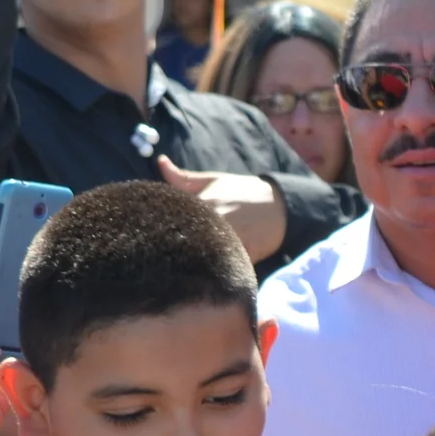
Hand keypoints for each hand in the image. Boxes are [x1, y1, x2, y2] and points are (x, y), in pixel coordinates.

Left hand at [158, 158, 286, 262]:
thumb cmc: (243, 192)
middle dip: (175, 249)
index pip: (173, 219)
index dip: (161, 227)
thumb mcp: (213, 180)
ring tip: (181, 268)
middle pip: (187, 242)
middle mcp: (218, 221)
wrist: (281, 206)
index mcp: (204, 203)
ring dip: (194, 263)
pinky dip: (215, 272)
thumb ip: (183, 177)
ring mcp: (233, 240)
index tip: (153, 234)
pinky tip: (205, 273)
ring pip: (205, 258)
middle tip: (162, 255)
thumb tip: (159, 161)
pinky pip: (225, 268)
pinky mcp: (246, 256)